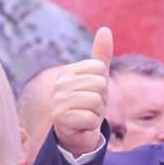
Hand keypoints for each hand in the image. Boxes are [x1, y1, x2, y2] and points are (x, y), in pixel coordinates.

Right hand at [52, 27, 112, 156]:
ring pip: (95, 101)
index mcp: (68, 72)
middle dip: (101, 100)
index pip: (99, 69)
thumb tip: (105, 29)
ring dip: (97, 113)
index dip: (102, 84)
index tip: (93, 94)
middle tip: (90, 108)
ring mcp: (58, 102)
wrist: (77, 135)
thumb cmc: (88, 106)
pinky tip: (82, 126)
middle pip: (99, 84)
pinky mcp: (61, 119)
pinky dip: (91, 125)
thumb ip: (101, 56)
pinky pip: (90, 118)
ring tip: (87, 116)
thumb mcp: (98, 80)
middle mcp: (60, 85)